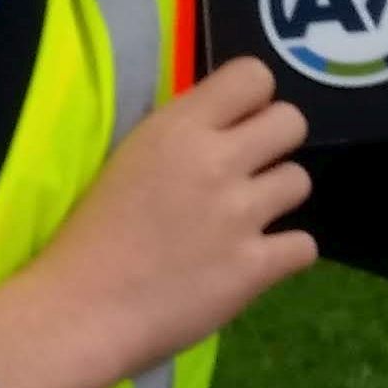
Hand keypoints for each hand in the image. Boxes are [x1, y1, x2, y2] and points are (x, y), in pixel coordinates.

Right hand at [0, 56, 319, 387]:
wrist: (81, 311)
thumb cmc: (89, 235)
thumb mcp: (128, 159)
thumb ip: (178, 139)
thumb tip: (221, 129)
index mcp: (176, 128)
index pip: (253, 75)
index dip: (252, 100)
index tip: (236, 126)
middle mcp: (216, 161)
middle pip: (292, 122)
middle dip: (275, 144)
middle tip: (247, 172)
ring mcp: (239, 215)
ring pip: (300, 181)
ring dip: (276, 199)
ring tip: (242, 221)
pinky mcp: (254, 267)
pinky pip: (305, 245)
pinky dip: (284, 254)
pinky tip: (252, 261)